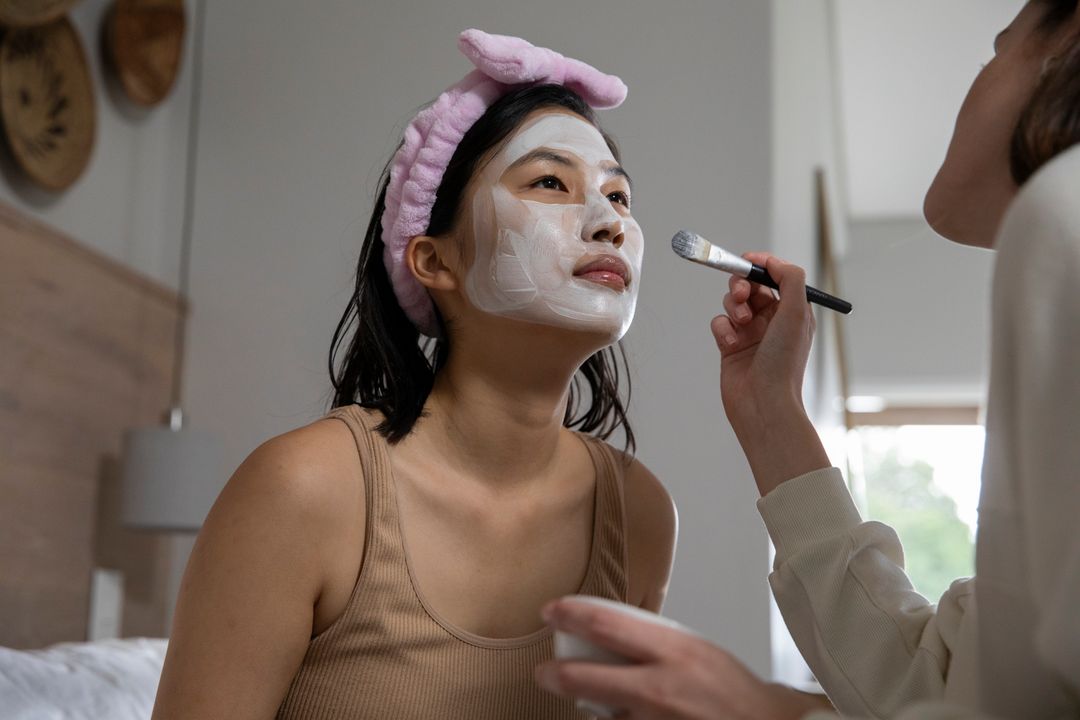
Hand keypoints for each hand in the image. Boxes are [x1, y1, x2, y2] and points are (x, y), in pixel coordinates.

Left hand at [536, 598, 832, 719]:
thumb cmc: (734, 691)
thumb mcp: (695, 650)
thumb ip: (654, 644)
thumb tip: (612, 636)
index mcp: (673, 650)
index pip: (607, 624)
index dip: (571, 614)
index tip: (551, 610)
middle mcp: (660, 688)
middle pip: (587, 678)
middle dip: (556, 674)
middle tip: (543, 671)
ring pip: (601, 714)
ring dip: (593, 709)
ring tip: (595, 702)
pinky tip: (621, 717)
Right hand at [711, 253, 829, 494]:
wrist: (764, 402)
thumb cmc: (783, 362)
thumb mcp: (796, 312)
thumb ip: (788, 279)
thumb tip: (773, 261)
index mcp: (792, 311)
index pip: (774, 276)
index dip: (760, 265)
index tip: (746, 260)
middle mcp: (772, 320)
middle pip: (750, 285)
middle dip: (741, 284)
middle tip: (741, 293)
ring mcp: (750, 333)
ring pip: (732, 302)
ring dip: (733, 307)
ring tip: (741, 323)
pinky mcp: (730, 346)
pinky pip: (719, 323)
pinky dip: (722, 328)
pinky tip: (730, 343)